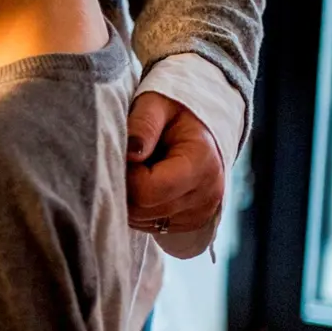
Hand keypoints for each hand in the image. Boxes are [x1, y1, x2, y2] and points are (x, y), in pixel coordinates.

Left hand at [126, 92, 225, 233]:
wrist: (201, 129)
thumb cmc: (174, 114)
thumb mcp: (156, 104)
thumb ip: (143, 124)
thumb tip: (131, 153)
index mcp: (201, 164)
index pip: (146, 191)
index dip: (126, 175)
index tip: (127, 155)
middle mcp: (206, 195)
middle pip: (141, 210)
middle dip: (124, 187)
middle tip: (129, 162)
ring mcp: (200, 214)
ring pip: (141, 221)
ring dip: (129, 199)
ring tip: (141, 171)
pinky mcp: (190, 224)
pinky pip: (148, 226)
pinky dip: (139, 208)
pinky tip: (145, 185)